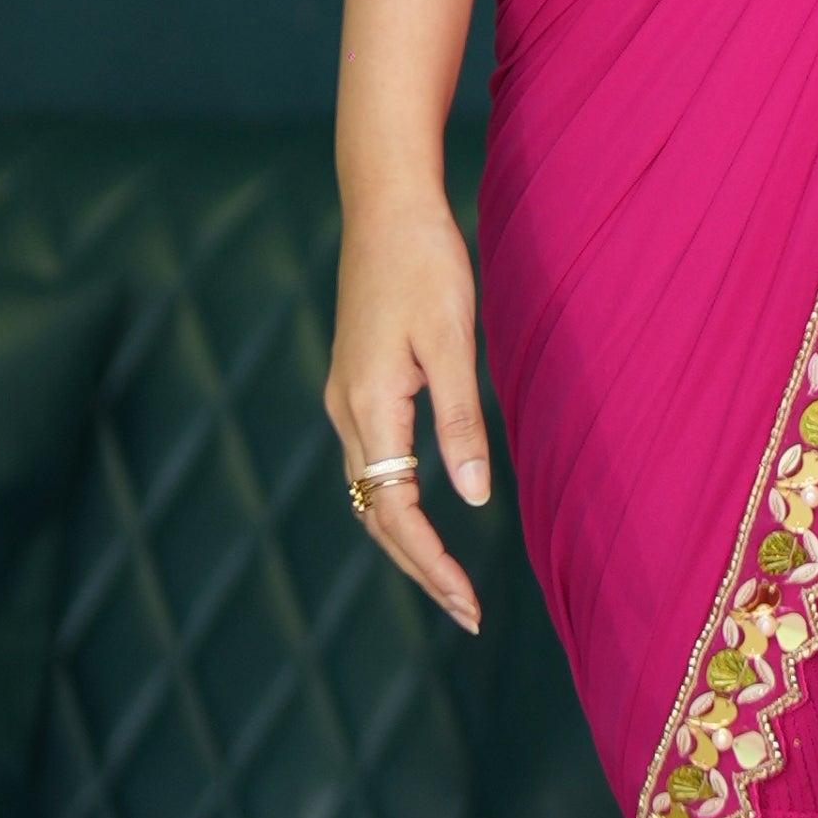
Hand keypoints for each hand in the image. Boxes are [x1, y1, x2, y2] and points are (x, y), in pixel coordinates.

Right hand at [327, 189, 492, 635]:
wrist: (385, 204)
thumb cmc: (425, 262)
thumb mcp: (451, 341)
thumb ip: (460, 423)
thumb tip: (470, 498)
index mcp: (370, 405)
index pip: (395, 510)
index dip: (430, 563)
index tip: (467, 604)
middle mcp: (347, 410)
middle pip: (376, 513)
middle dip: (419, 567)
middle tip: (465, 613)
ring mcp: (347, 397)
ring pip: (371, 491)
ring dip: (407, 540)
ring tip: (450, 580)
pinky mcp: (356, 383)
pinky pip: (373, 461)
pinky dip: (398, 500)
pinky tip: (427, 512)